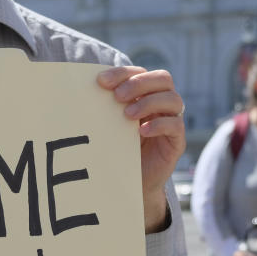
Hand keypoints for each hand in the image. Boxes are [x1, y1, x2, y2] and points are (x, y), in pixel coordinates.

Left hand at [98, 67, 185, 233]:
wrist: (128, 182)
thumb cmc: (116, 149)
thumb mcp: (109, 124)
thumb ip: (104, 106)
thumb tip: (79, 89)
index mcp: (145, 95)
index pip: (140, 72)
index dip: (123, 73)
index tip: (101, 82)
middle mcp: (162, 105)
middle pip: (163, 78)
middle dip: (139, 83)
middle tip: (117, 97)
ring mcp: (172, 121)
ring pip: (173, 99)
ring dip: (149, 102)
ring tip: (127, 115)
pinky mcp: (176, 141)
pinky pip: (175, 125)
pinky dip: (159, 124)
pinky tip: (142, 131)